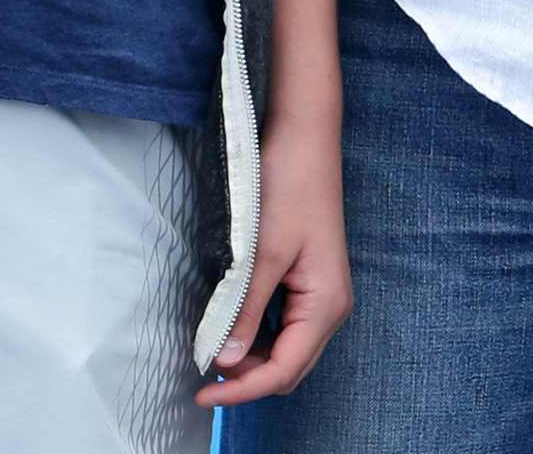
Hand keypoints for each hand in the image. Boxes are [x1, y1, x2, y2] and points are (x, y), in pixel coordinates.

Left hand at [198, 107, 351, 405]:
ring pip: (284, 349)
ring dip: (250, 357)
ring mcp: (320, 294)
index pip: (284, 370)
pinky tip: (231, 326)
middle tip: (202, 375)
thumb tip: (224, 359)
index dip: (243, 390)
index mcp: (325, 304)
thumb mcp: (261, 252)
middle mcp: (329, 306)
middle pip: (288, 367)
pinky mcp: (307, 281)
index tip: (203, 395)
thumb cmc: (289, 186)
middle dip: (246, 378)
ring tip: (212, 349)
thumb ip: (246, 310)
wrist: (304, 138)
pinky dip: (256, 335)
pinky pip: (283, 326)